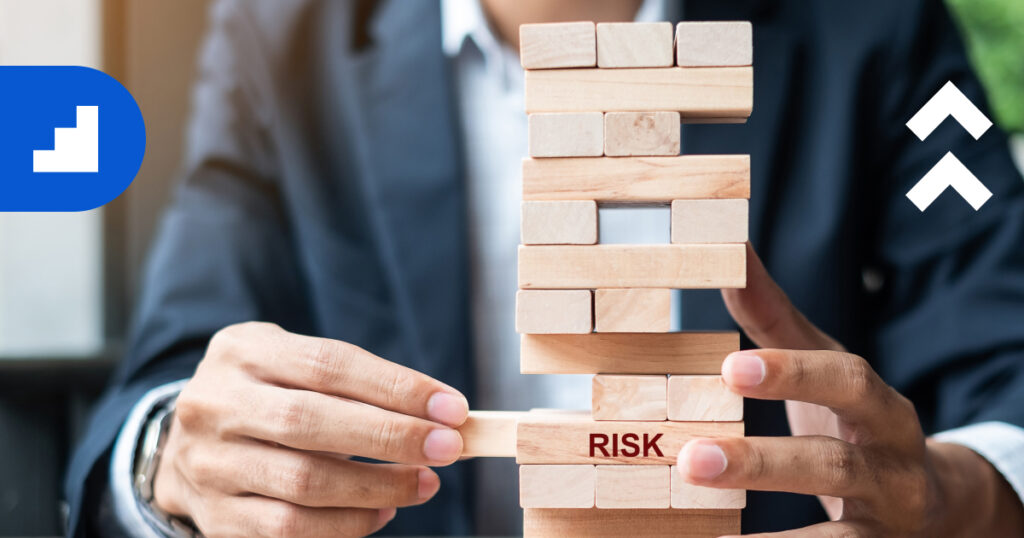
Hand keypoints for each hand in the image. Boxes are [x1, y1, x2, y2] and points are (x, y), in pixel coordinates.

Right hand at [152, 322, 468, 536]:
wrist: (184, 443)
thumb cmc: (265, 395)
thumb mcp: (291, 364)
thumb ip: (354, 381)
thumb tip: (437, 412)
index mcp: (243, 352)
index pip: (329, 365)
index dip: (395, 387)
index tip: (451, 407)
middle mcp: (216, 406)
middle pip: (311, 422)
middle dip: (391, 437)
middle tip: (448, 447)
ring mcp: (210, 465)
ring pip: (303, 483)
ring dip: (378, 487)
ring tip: (425, 482)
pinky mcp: (216, 517)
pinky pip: (289, 530)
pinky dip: (347, 525)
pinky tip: (383, 512)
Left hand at [676, 244, 1023, 536]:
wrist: (933, 500)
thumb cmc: (856, 420)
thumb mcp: (824, 370)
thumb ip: (775, 323)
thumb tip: (730, 250)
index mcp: (877, 404)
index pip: (843, 379)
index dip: (792, 372)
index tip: (730, 368)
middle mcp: (891, 463)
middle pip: (834, 463)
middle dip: (763, 463)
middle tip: (692, 461)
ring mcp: (887, 519)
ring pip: (839, 537)